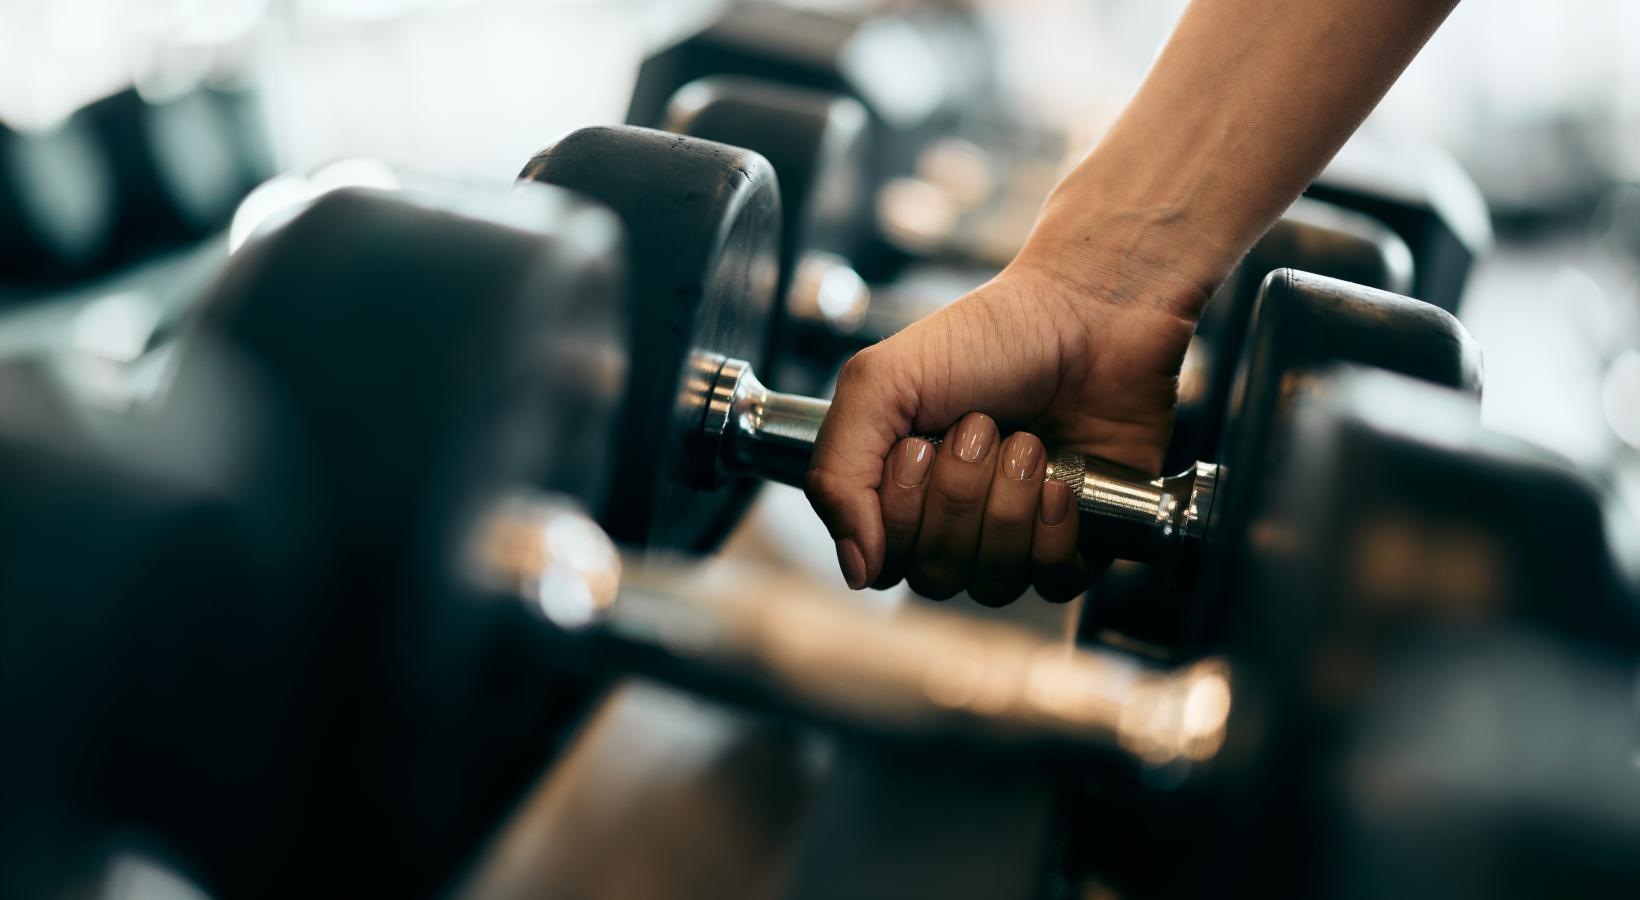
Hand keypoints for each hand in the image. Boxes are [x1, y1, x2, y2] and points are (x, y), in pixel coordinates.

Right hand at [805, 254, 1200, 605]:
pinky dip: (1055, 530)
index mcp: (899, 492)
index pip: (881, 561)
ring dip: (1008, 502)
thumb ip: (836, 473)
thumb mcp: (882, 383)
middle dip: (959, 494)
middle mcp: (954, 524)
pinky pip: (1053, 582)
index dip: (901, 510)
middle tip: (980, 428)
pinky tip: (1060, 481)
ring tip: (1026, 441)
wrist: (1090, 315)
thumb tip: (854, 568)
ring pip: (993, 582)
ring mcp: (1014, 538)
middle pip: (936, 574)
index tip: (921, 444)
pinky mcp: (1076, 543)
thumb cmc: (989, 338)